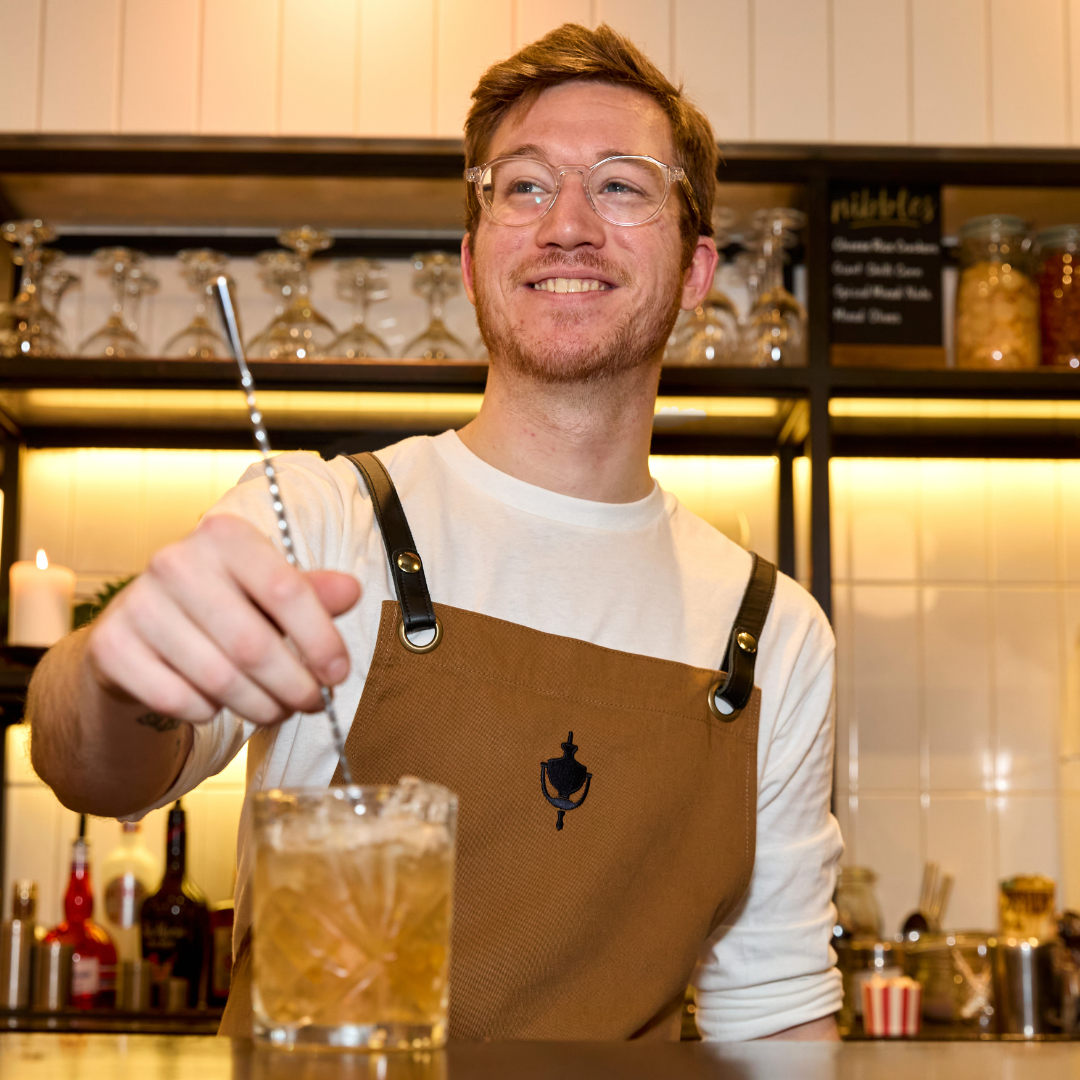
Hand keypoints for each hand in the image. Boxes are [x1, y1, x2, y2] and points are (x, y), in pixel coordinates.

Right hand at [85, 513, 360, 724]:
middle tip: (312, 703)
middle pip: (254, 644)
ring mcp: (137, 603)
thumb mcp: (270, 590)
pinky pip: (178, 699)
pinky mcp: (111, 646)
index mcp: (225, 536)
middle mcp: (176, 561)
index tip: (339, 674)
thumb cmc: (223, 606)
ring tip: (276, 710)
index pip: (285, 590)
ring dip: (259, 706)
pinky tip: (219, 705)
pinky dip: (208, 713)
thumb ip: (312, 593)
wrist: (142, 629)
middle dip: (293, 685)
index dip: (320, 640)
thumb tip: (352, 591)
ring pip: (219, 679)